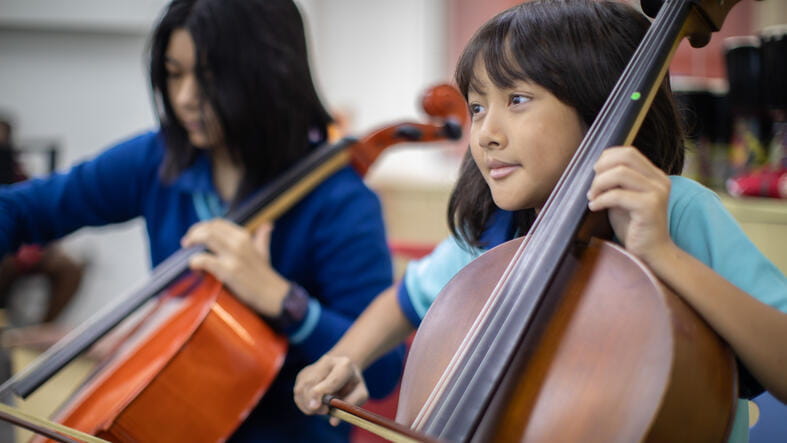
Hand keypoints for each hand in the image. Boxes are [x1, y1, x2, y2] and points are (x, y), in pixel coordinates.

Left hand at [181, 219, 288, 316]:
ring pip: (205, 237)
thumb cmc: (265, 275)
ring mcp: (233, 256)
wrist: (273, 295)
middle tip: (186, 244)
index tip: (195, 235)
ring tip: (187, 254)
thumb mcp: (264, 252)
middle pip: (208, 228)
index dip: (202, 227)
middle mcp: (239, 242)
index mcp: (244, 236)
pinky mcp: (228, 270)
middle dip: (193, 234)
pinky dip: (194, 262)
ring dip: (191, 243)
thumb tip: (267, 226)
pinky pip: (203, 259)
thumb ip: (262, 237)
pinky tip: (195, 269)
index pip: (217, 223)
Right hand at [294, 355, 367, 425]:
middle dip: (312, 401)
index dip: (321, 393)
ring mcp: (313, 367)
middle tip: (323, 411)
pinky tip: (314, 404)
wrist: (344, 370)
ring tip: (320, 409)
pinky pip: (297, 392)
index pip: (332, 380)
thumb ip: (349, 406)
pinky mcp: (303, 374)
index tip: (316, 407)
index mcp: (345, 365)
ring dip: (306, 404)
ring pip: (301, 388)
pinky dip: (303, 403)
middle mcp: (327, 361)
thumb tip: (333, 422)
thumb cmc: (353, 385)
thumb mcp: (360, 394)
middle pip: (311, 383)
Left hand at [586, 146, 674, 264]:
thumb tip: (596, 168)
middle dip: (602, 168)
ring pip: (620, 173)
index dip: (606, 158)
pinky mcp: (650, 207)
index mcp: (655, 175)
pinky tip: (594, 208)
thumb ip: (614, 182)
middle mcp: (659, 180)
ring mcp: (657, 192)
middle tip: (592, 186)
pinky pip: (617, 195)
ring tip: (592, 198)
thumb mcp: (622, 198)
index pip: (628, 152)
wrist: (650, 253)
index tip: (594, 174)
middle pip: (625, 156)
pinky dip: (601, 200)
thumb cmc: (633, 226)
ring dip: (599, 184)